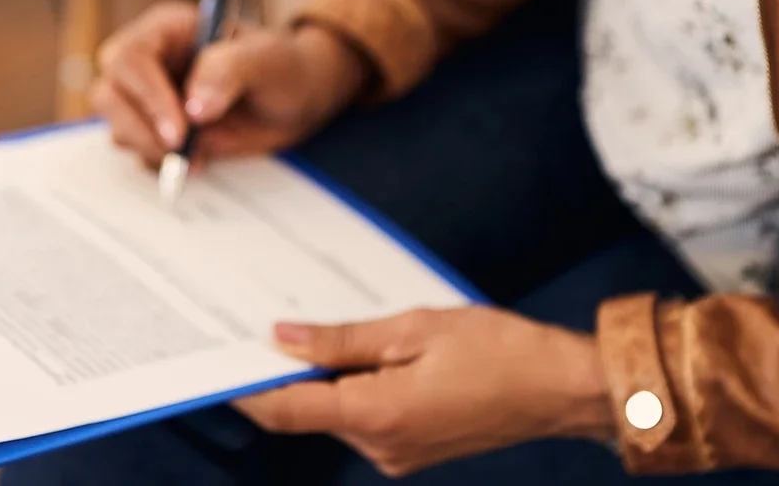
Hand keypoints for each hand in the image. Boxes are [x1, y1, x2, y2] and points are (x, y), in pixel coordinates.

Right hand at [91, 2, 372, 167]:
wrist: (294, 100)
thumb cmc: (282, 67)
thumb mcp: (266, 60)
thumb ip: (229, 71)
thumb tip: (194, 108)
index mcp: (168, 29)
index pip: (132, 57)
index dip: (148, 95)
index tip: (180, 130)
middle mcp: (149, 60)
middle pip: (110, 92)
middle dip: (139, 128)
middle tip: (181, 152)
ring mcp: (147, 97)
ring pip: (116, 124)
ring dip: (149, 148)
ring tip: (198, 157)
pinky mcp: (155, 129)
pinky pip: (136, 150)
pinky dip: (159, 164)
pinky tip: (197, 161)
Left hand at [236, 308, 612, 477]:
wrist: (561, 389)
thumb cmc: (502, 352)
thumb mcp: (415, 328)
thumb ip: (343, 339)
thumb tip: (285, 339)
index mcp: (377, 415)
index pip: (287, 409)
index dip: (247, 388)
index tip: (217, 362)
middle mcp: (380, 446)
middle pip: (308, 411)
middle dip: (287, 373)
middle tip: (267, 325)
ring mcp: (396, 454)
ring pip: (336, 413)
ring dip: (325, 378)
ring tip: (327, 331)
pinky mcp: (410, 450)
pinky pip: (363, 418)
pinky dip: (353, 389)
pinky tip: (366, 355)